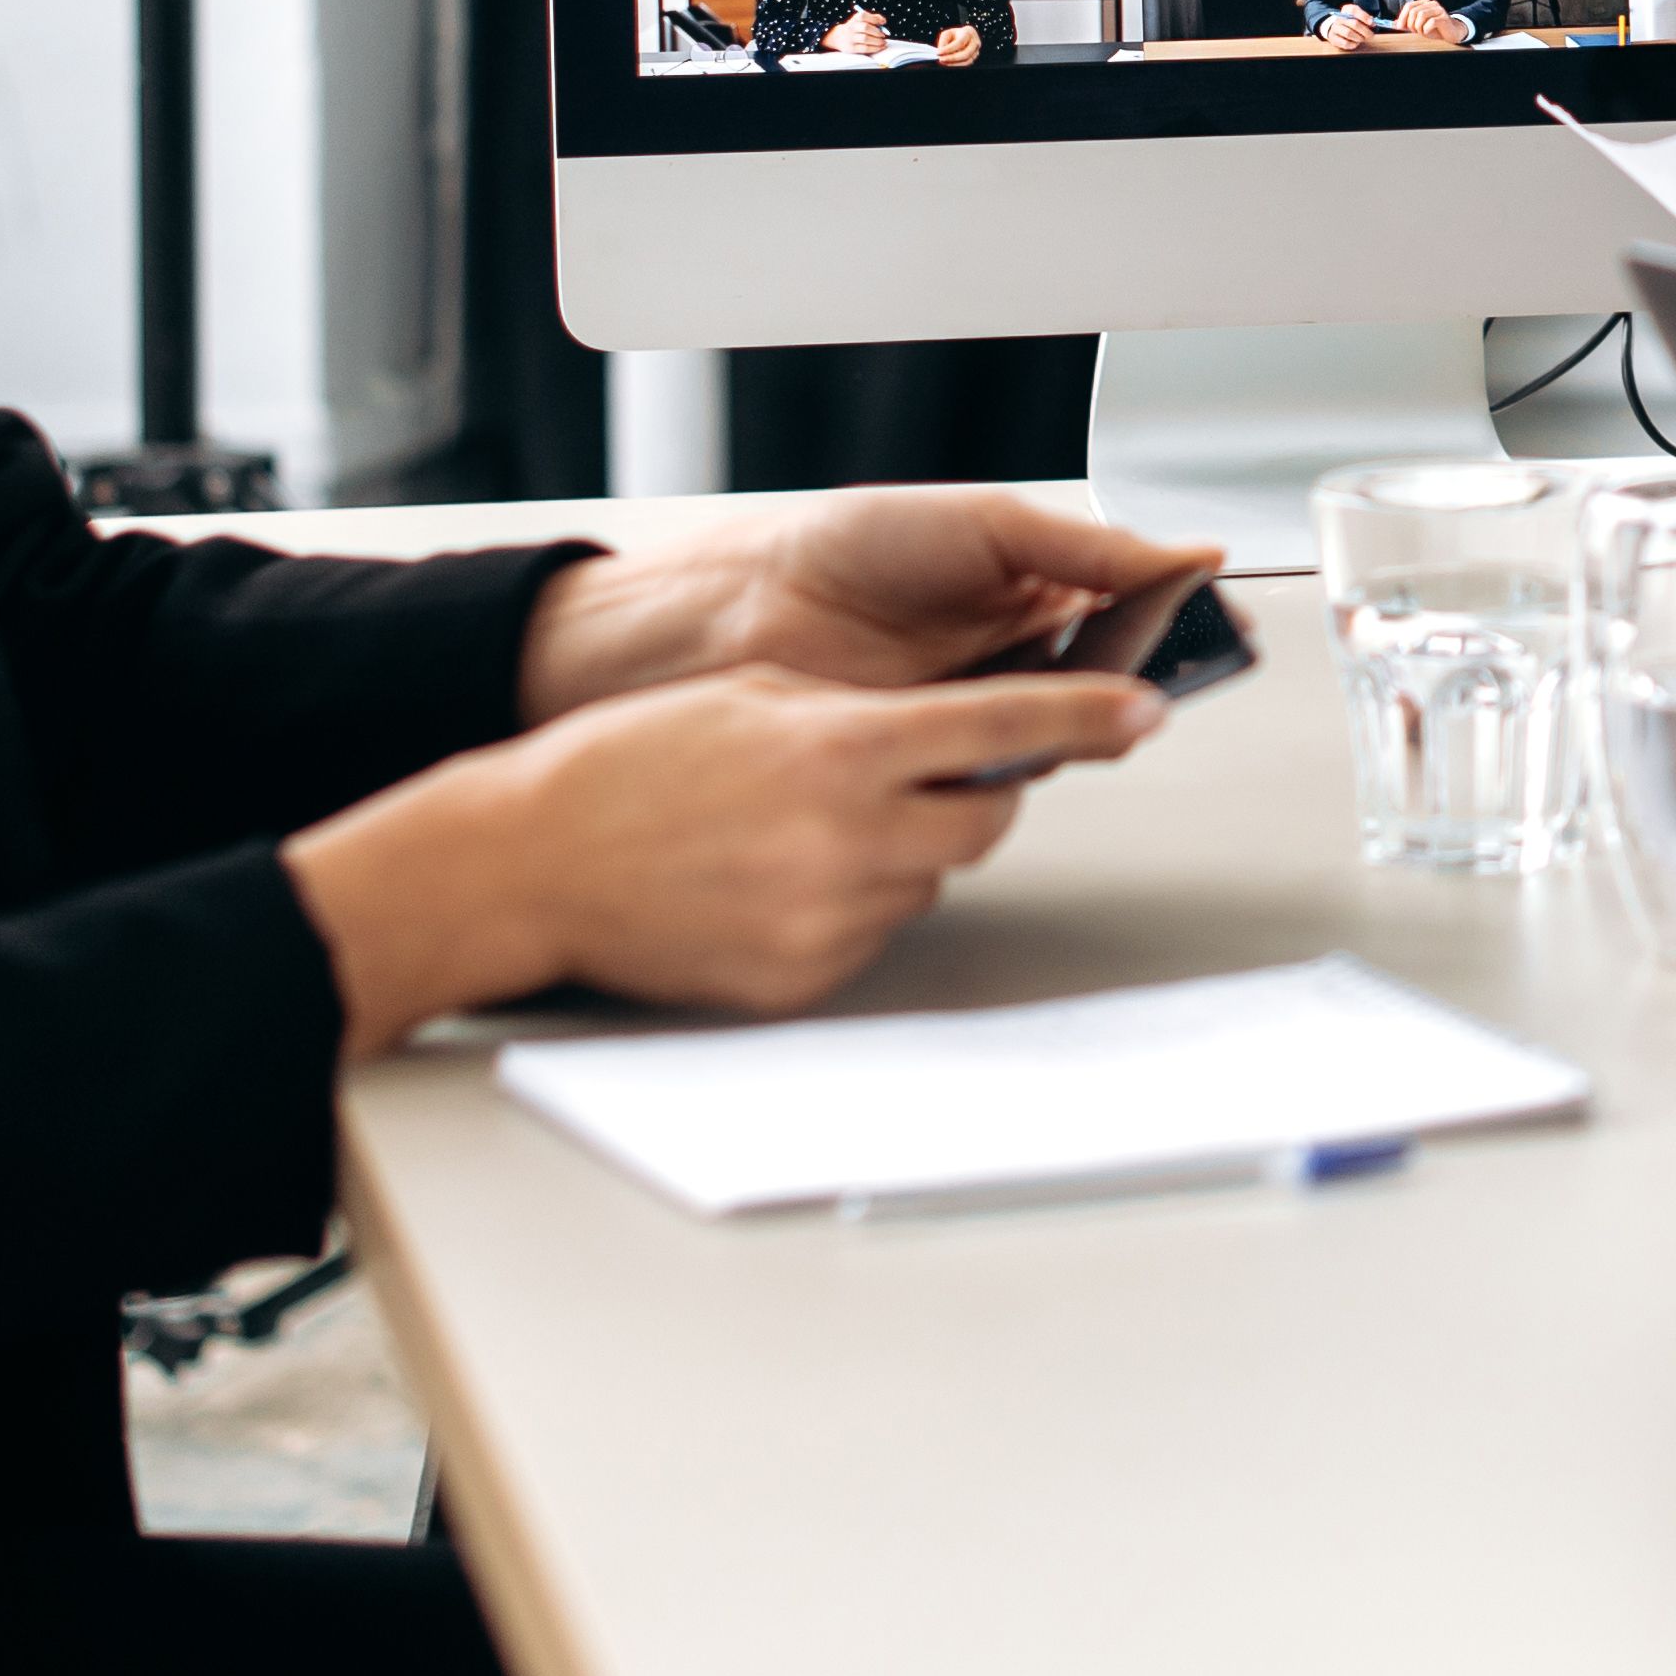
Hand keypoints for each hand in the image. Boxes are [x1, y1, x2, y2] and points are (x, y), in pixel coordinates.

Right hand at [285, 664, 1170, 1054]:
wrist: (532, 859)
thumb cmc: (631, 764)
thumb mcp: (758, 696)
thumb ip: (867, 712)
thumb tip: (955, 730)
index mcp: (846, 745)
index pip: (1005, 726)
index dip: (1087, 714)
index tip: (1143, 709)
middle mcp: (852, 834)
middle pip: (983, 817)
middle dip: (966, 792)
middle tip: (901, 776)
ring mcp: (829, 916)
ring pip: (929, 880)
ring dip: (899, 851)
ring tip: (799, 831)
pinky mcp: (803, 978)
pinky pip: (873, 935)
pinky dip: (850, 906)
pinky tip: (774, 883)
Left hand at [512, 483, 1218, 720]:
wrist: (732, 617)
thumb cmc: (840, 551)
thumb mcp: (980, 523)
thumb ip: (1084, 548)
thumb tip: (1186, 556)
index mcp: (1029, 587)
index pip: (1130, 613)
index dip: (1176, 624)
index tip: (1216, 629)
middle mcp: (1009, 658)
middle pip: (1109, 684)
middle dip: (1140, 680)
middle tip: (1159, 671)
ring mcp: (973, 719)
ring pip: (1064, 740)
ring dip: (1085, 725)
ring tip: (1087, 701)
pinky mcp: (935, 773)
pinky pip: (1002, 786)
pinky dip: (1021, 769)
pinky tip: (1022, 746)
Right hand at [839, 8, 889, 58]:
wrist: (839, 37)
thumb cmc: (857, 27)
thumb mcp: (862, 20)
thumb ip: (874, 18)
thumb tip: (883, 21)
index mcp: (855, 18)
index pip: (864, 16)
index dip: (875, 19)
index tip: (883, 23)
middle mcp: (851, 27)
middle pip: (865, 27)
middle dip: (877, 32)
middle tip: (883, 35)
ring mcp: (850, 38)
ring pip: (866, 39)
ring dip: (878, 41)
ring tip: (883, 42)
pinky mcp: (851, 48)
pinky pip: (865, 48)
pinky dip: (875, 48)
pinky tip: (880, 47)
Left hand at [934, 22, 984, 67]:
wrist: (964, 35)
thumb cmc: (954, 34)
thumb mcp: (947, 34)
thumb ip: (943, 42)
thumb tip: (941, 53)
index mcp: (969, 32)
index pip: (960, 42)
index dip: (948, 49)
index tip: (938, 52)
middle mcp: (975, 42)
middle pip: (966, 53)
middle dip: (952, 58)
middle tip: (941, 59)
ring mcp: (977, 50)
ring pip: (967, 60)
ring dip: (954, 63)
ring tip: (944, 62)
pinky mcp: (974, 57)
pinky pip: (966, 63)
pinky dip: (957, 64)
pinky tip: (949, 63)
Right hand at [1312, 9, 1372, 48]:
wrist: (1335, 28)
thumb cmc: (1350, 22)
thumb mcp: (1357, 16)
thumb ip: (1365, 18)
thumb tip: (1372, 23)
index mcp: (1346, 10)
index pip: (1354, 10)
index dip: (1364, 17)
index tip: (1372, 23)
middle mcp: (1339, 18)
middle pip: (1354, 23)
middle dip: (1365, 31)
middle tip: (1370, 35)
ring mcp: (1335, 29)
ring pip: (1349, 33)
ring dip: (1359, 38)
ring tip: (1362, 39)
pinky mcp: (1333, 39)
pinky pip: (1345, 43)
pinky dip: (1353, 44)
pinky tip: (1356, 43)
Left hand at [1393, 0, 1468, 47]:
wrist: (1451, 33)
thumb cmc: (1435, 29)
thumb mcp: (1419, 26)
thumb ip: (1407, 24)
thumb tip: (1394, 24)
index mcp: (1424, 3)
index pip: (1409, 6)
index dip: (1402, 17)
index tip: (1399, 26)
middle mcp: (1432, 4)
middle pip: (1414, 11)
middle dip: (1411, 24)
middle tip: (1414, 31)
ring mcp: (1439, 10)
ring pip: (1421, 16)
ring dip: (1419, 27)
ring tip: (1422, 32)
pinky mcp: (1444, 17)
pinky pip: (1430, 22)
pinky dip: (1426, 30)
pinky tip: (1429, 32)